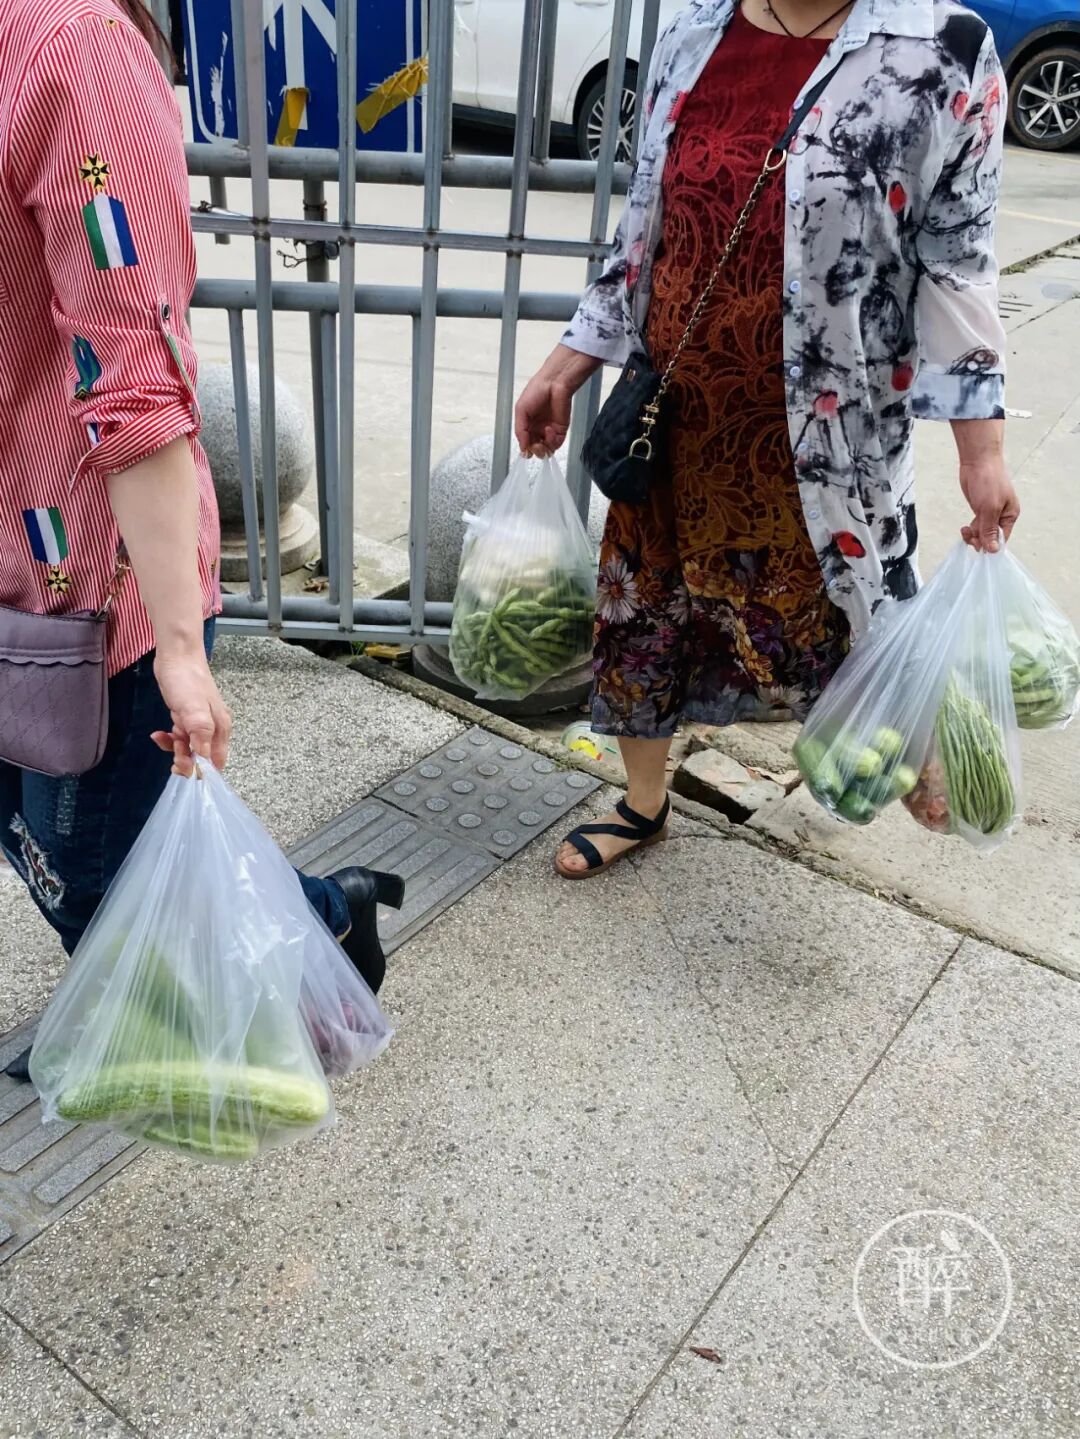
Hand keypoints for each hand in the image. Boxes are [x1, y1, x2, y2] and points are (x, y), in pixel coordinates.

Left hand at [151, 648, 231, 774]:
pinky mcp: (186, 717)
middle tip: (171, 757)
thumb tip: (204, 759)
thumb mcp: (194, 709)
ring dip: (175, 749)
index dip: (202, 771)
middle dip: (186, 760)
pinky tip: (159, 733)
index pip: (217, 761)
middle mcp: (212, 728)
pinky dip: (168, 739)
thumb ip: (201, 734)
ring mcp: (198, 723)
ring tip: (163, 738)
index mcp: (220, 728)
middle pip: (202, 757)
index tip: (185, 770)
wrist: (177, 655)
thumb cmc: (188, 680)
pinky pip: (179, 736)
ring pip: (188, 747)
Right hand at [514, 345, 599, 457]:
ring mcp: (550, 431)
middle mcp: (538, 429)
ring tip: (541, 440)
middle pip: (536, 450)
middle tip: (534, 445)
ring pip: (547, 450)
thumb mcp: (520, 410)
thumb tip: (522, 447)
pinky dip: (552, 441)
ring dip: (543, 449)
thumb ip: (520, 430)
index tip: (525, 449)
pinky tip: (549, 430)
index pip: (525, 444)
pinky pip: (557, 444)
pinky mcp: (561, 430)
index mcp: (527, 425)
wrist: (554, 382)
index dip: (525, 448)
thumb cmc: (536, 390)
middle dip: (534, 450)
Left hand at [958, 455, 1019, 552]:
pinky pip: (976, 526)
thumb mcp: (990, 508)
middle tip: (969, 535)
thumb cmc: (989, 481)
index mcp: (1010, 516)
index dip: (990, 545)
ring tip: (965, 529)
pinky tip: (964, 528)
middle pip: (991, 538)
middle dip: (979, 540)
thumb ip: (990, 529)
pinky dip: (970, 530)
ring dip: (973, 535)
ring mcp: (990, 513)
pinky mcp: (979, 510)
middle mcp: (1002, 516)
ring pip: (982, 533)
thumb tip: (993, 550)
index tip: (978, 545)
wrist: (978, 461)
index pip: (1002, 539)